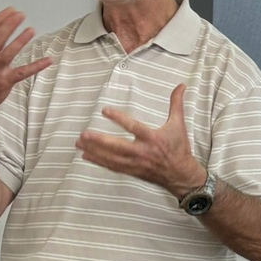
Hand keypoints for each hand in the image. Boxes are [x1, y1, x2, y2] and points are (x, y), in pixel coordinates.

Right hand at [0, 8, 51, 113]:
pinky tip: (47, 60)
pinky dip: (36, 66)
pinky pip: (22, 73)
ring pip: (8, 54)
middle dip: (9, 25)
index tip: (12, 10)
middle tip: (21, 14)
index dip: (0, 20)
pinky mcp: (5, 82)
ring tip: (31, 30)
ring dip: (20, 41)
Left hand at [75, 84, 205, 198]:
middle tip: (83, 135)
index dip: (119, 118)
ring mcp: (136, 163)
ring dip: (94, 151)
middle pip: (117, 146)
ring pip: (111, 158)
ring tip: (79, 144)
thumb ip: (176, 104)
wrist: (181, 174)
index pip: (133, 127)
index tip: (104, 111)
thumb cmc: (179, 147)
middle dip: (99, 141)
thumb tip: (181, 85)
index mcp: (152, 138)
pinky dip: (99, 161)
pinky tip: (87, 155)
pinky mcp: (132, 171)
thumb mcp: (179, 124)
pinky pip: (113, 166)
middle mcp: (142, 152)